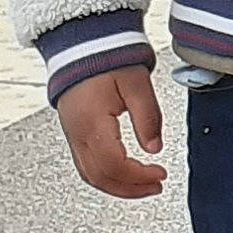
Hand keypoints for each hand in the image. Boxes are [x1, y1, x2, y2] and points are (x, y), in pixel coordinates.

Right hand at [55, 67, 166, 199]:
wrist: (82, 43)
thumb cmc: (106, 57)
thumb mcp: (136, 83)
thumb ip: (148, 116)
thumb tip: (154, 147)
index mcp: (92, 122)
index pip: (114, 165)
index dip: (139, 176)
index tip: (160, 174)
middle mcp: (77, 133)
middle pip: (100, 177)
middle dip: (130, 189)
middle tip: (155, 186)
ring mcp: (72, 134)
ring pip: (90, 175)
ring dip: (118, 186)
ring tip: (142, 185)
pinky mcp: (73, 131)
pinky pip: (86, 164)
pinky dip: (106, 175)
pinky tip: (123, 173)